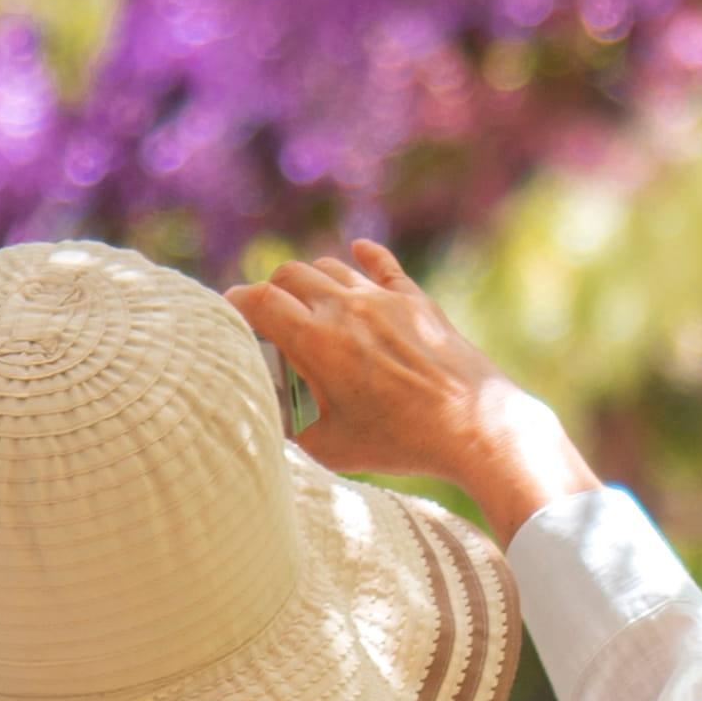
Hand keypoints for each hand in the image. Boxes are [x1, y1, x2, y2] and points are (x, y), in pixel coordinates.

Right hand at [226, 240, 592, 537]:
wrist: (474, 426)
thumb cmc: (400, 443)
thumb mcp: (331, 448)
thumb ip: (289, 433)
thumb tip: (263, 426)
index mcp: (316, 341)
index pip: (257, 300)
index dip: (234, 304)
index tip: (227, 316)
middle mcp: (346, 308)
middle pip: (289, 276)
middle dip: (270, 292)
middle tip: (267, 317)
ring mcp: (384, 299)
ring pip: (331, 266)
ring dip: (311, 280)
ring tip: (307, 303)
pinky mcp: (417, 300)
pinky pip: (383, 264)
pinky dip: (365, 255)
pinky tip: (358, 252)